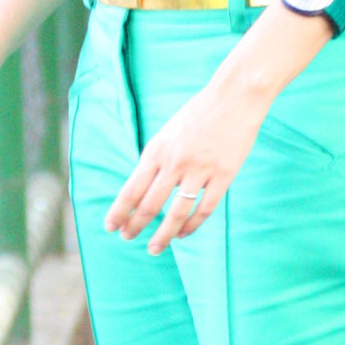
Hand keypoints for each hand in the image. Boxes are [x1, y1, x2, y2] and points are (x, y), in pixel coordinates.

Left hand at [104, 71, 267, 254]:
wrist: (234, 96)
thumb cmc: (199, 112)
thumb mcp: (169, 132)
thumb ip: (157, 158)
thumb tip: (145, 187)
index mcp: (157, 150)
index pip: (131, 189)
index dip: (119, 211)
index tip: (110, 227)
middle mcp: (175, 162)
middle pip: (150, 205)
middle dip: (135, 226)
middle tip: (127, 239)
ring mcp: (200, 170)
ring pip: (177, 213)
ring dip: (163, 234)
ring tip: (154, 248)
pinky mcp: (223, 175)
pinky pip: (205, 208)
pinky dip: (192, 225)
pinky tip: (183, 233)